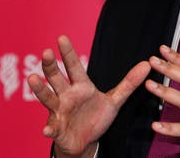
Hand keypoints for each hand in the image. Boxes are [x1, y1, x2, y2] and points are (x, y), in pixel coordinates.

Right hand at [27, 35, 150, 157]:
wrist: (85, 141)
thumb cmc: (96, 116)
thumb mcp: (115, 100)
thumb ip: (129, 83)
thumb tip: (147, 65)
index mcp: (81, 86)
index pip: (74, 66)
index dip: (68, 52)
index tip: (61, 38)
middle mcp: (66, 95)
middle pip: (56, 77)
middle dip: (50, 66)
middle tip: (45, 52)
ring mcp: (59, 111)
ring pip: (48, 98)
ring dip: (40, 89)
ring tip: (32, 78)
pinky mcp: (57, 129)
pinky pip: (52, 128)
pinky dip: (48, 129)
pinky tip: (46, 129)